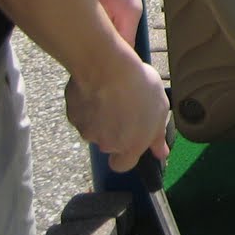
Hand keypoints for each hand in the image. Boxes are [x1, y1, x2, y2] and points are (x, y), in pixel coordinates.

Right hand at [64, 45, 169, 171]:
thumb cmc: (138, 88)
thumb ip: (157, 136)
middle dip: (115, 130)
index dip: (126, 155)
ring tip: (113, 95)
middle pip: (109, 143)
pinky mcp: (73, 116)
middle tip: (126, 108)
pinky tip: (98, 90)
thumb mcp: (160, 110)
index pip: (122, 165)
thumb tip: (161, 154)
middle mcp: (107, 143)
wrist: (107, 69)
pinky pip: (81, 115)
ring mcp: (87, 130)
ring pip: (95, 129)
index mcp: (130, 145)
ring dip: (101, 117)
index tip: (131, 141)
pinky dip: (88, 106)